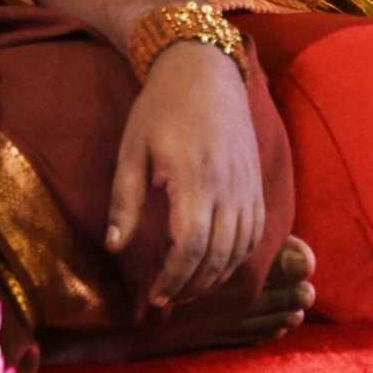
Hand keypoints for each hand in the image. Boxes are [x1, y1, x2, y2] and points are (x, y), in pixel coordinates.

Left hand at [105, 42, 265, 306]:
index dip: (174, 278)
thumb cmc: (160, 108)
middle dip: (192, 286)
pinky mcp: (257, 185)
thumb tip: (115, 248)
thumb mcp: (131, 150)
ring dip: (215, 278)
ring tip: (186, 289)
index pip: (190, 245)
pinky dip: (238, 258)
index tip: (155, 297)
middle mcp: (228, 187)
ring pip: (240, 250)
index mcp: (192, 178)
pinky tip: (216, 266)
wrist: (204, 71)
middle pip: (218, 256)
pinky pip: (256, 235)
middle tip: (167, 300)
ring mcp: (248, 187)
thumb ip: (124, 201)